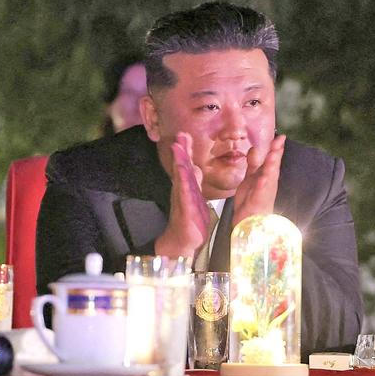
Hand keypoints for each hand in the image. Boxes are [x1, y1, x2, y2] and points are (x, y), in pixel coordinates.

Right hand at [155, 133, 211, 257]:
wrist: (182, 240)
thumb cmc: (190, 220)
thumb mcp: (196, 197)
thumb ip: (195, 182)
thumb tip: (197, 168)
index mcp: (186, 186)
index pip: (186, 164)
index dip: (185, 150)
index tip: (185, 134)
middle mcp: (182, 190)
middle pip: (181, 166)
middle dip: (180, 150)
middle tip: (180, 134)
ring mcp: (182, 198)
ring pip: (180, 177)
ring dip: (179, 161)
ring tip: (178, 147)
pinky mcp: (184, 208)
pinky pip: (184, 193)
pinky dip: (183, 181)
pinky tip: (183, 173)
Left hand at [232, 134, 285, 226]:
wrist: (248, 222)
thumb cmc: (252, 200)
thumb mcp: (251, 178)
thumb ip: (254, 164)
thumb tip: (255, 148)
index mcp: (266, 177)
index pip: (272, 160)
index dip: (276, 149)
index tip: (281, 137)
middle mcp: (268, 183)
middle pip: (273, 166)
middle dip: (276, 154)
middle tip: (279, 141)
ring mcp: (264, 193)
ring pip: (269, 177)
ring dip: (271, 166)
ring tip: (273, 155)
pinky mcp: (258, 201)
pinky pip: (260, 192)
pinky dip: (262, 185)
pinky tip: (263, 178)